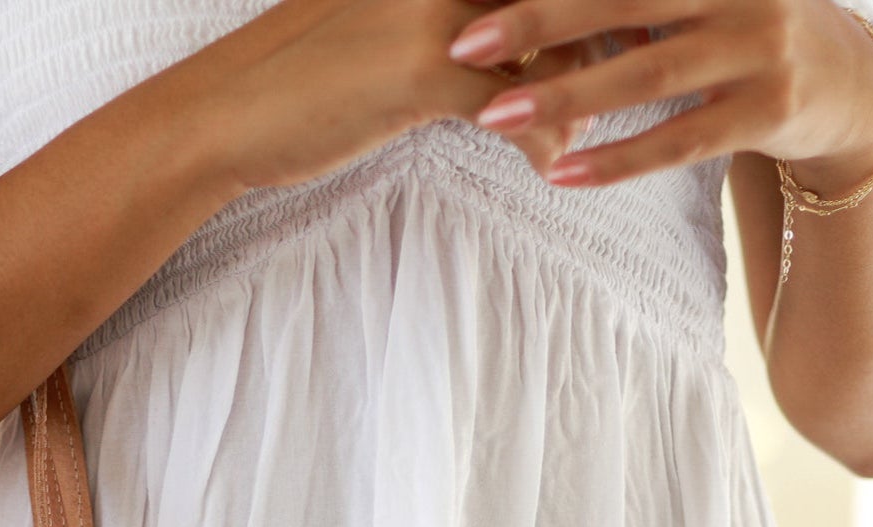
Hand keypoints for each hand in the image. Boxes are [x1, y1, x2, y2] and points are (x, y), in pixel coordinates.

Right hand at [181, 0, 584, 195]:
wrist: (227, 113)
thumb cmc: (303, 74)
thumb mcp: (380, 20)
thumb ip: (448, 14)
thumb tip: (507, 32)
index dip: (589, 3)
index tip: (622, 27)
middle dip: (608, 26)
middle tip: (645, 60)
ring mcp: (437, 8)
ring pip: (551, 35)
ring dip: (585, 84)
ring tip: (597, 123)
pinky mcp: (425, 70)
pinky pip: (516, 103)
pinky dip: (544, 137)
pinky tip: (551, 164)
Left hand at [445, 0, 872, 190]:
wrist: (848, 82)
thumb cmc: (744, 30)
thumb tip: (544, 3)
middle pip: (626, 0)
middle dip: (541, 20)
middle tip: (466, 44)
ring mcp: (761, 46)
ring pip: (649, 74)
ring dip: (566, 96)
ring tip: (494, 115)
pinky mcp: (770, 110)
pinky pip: (680, 141)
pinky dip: (618, 158)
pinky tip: (561, 172)